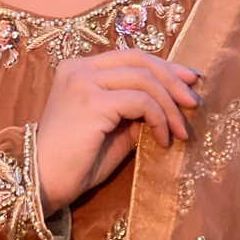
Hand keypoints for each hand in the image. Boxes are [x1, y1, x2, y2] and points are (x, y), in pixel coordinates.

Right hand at [35, 49, 200, 214]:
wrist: (44, 182)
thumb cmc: (77, 161)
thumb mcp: (114, 128)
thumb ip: (136, 109)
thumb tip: (173, 101)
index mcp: (80, 68)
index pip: (131, 56)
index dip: (165, 66)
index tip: (191, 82)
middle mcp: (79, 68)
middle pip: (140, 60)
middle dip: (174, 80)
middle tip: (195, 103)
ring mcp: (83, 82)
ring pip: (143, 80)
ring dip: (169, 106)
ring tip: (181, 131)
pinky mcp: (91, 102)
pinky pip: (140, 101)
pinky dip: (158, 119)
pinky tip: (162, 140)